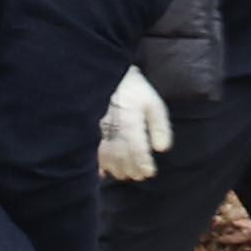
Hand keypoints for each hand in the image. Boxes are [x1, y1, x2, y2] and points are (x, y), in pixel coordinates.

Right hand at [97, 68, 168, 184]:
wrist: (105, 73)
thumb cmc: (134, 90)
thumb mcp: (153, 104)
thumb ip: (159, 127)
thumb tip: (162, 149)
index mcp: (129, 120)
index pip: (136, 148)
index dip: (143, 162)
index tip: (149, 173)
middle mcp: (112, 127)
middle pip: (120, 155)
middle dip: (130, 168)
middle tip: (138, 177)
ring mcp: (97, 128)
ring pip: (105, 154)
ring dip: (115, 168)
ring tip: (123, 175)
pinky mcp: (88, 127)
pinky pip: (90, 148)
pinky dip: (96, 163)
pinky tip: (102, 172)